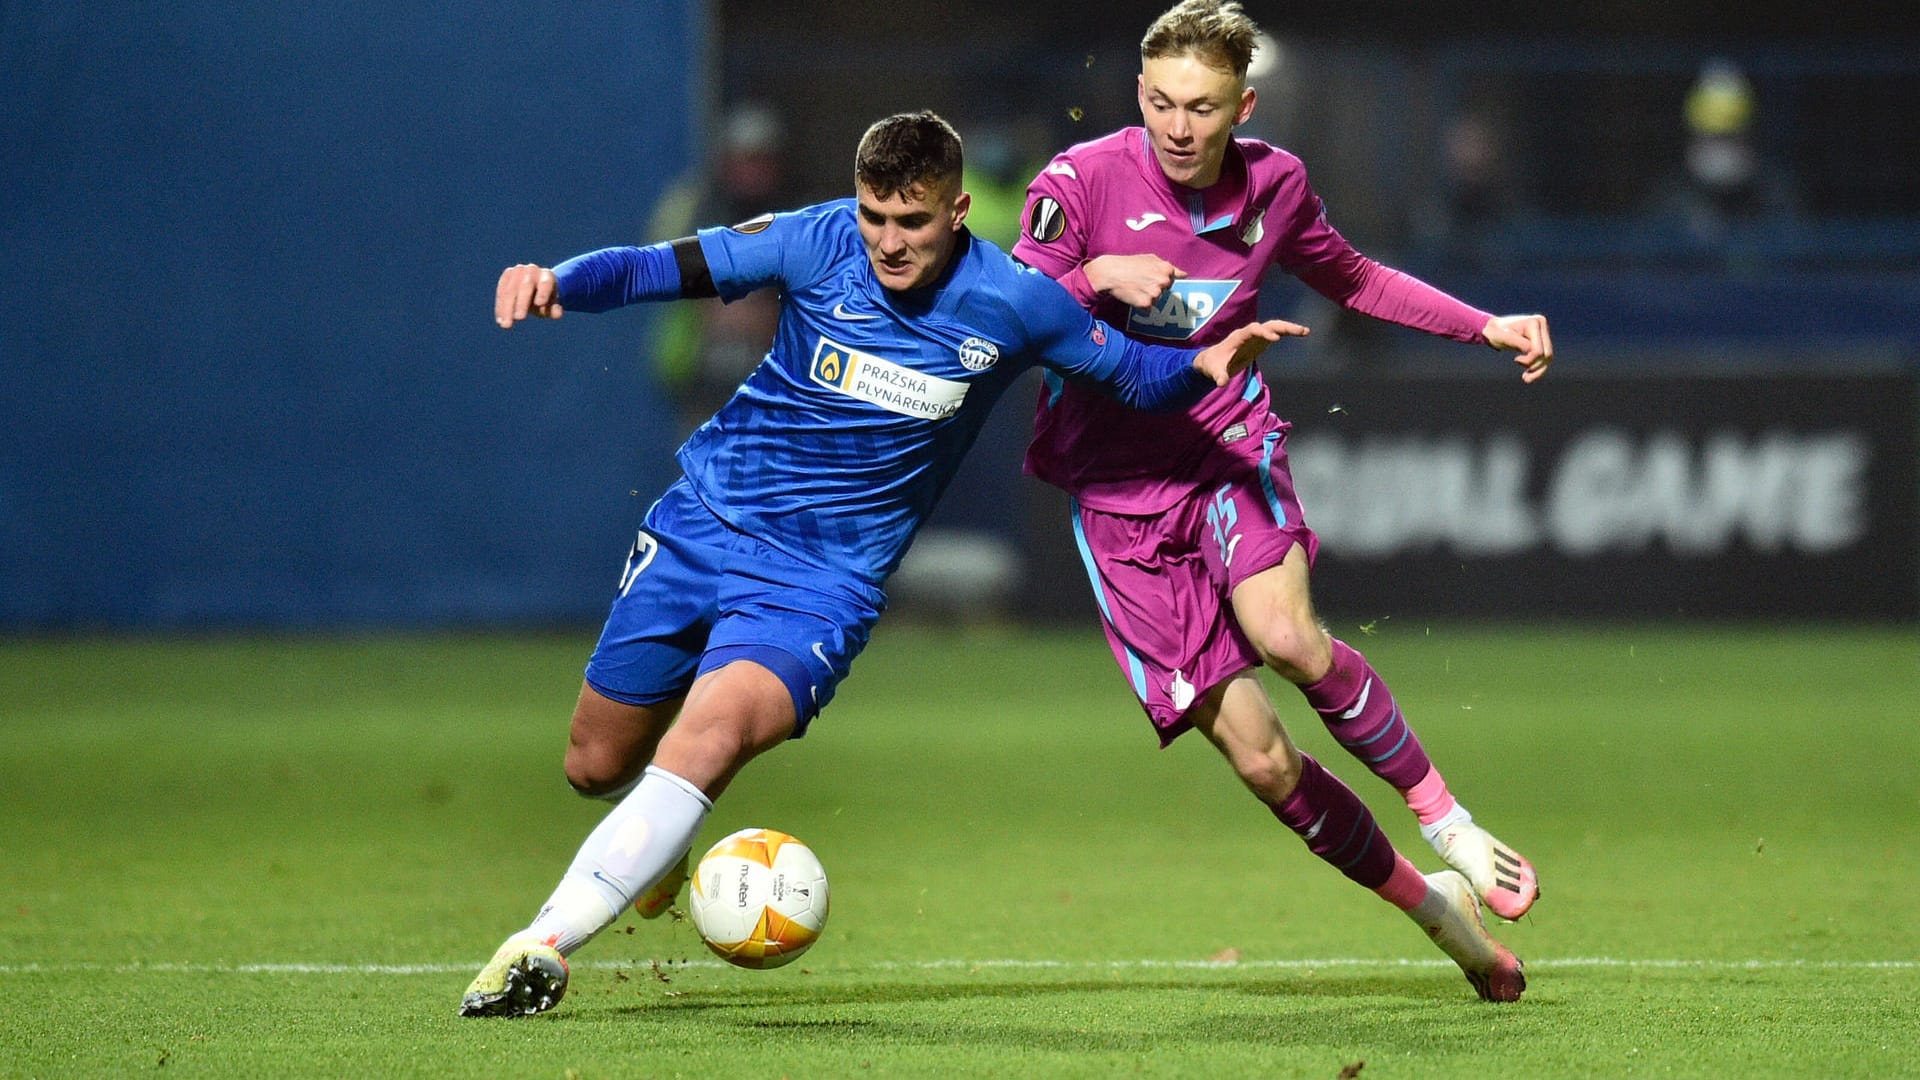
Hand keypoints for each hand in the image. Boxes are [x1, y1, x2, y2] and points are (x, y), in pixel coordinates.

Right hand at [495, 263, 563, 327]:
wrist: (535, 287)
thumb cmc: (545, 300)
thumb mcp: (552, 305)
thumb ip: (554, 310)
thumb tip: (557, 314)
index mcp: (547, 276)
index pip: (546, 283)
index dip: (543, 293)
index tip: (539, 304)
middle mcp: (532, 270)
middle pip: (526, 286)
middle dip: (522, 303)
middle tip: (519, 318)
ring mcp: (518, 271)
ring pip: (510, 290)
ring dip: (507, 308)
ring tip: (506, 325)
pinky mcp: (507, 275)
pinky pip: (501, 292)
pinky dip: (500, 307)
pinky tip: (500, 320)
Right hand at [1085, 254, 1185, 307]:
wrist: (1110, 272)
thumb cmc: (1129, 264)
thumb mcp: (1150, 258)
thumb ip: (1169, 267)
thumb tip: (1184, 275)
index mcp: (1167, 269)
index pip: (1173, 280)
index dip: (1159, 278)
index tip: (1150, 276)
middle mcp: (1164, 281)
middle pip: (1165, 291)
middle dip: (1154, 288)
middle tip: (1140, 282)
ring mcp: (1156, 293)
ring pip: (1156, 300)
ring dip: (1147, 297)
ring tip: (1135, 287)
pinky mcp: (1147, 304)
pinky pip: (1148, 308)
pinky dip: (1141, 304)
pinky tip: (1133, 295)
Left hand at [1193, 319, 1310, 385]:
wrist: (1213, 360)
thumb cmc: (1213, 364)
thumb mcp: (1214, 371)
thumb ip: (1218, 376)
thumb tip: (1221, 383)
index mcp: (1238, 337)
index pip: (1252, 330)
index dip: (1263, 332)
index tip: (1275, 339)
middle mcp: (1249, 333)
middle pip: (1268, 325)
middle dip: (1283, 327)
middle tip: (1299, 331)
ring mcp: (1256, 336)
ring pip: (1274, 327)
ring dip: (1289, 328)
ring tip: (1306, 331)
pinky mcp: (1261, 341)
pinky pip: (1277, 333)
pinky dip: (1288, 332)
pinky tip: (1302, 334)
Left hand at [1482, 313, 1552, 382]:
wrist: (1493, 329)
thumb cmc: (1495, 333)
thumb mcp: (1503, 338)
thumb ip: (1518, 343)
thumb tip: (1532, 351)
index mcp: (1534, 323)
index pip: (1538, 350)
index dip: (1528, 361)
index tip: (1515, 360)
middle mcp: (1542, 324)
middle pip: (1547, 354)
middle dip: (1536, 367)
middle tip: (1525, 377)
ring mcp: (1543, 331)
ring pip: (1548, 357)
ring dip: (1539, 370)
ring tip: (1526, 379)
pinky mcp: (1542, 338)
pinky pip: (1545, 356)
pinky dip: (1539, 367)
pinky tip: (1530, 374)